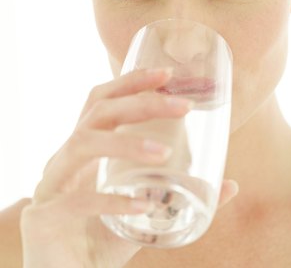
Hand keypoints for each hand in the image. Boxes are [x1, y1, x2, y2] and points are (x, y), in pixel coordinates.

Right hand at [20, 69, 237, 267]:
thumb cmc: (104, 233)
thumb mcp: (148, 208)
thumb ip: (184, 194)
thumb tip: (229, 185)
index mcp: (87, 149)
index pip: (104, 101)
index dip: (131, 82)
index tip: (167, 74)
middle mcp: (66, 159)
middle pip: (98, 112)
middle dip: (141, 102)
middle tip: (183, 106)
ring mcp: (51, 185)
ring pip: (83, 143)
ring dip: (126, 143)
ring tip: (163, 153)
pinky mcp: (43, 218)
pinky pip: (76, 201)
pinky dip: (113, 200)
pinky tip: (144, 205)